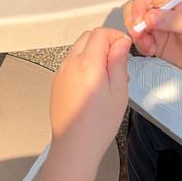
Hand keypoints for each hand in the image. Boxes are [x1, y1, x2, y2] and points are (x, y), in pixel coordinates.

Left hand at [48, 27, 132, 164]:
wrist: (74, 147)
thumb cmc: (97, 126)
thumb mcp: (119, 92)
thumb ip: (119, 62)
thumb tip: (121, 43)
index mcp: (87, 64)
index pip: (100, 34)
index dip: (115, 36)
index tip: (124, 47)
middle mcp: (70, 64)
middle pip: (87, 37)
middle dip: (105, 42)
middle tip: (118, 60)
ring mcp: (61, 72)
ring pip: (78, 49)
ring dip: (94, 52)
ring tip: (109, 76)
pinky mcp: (57, 81)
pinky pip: (71, 62)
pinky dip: (84, 63)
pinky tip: (95, 83)